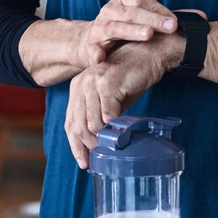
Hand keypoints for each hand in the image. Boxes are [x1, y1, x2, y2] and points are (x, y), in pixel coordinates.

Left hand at [65, 32, 184, 168]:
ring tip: (112, 146)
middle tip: (99, 158)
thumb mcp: (110, 100)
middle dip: (88, 145)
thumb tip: (98, 144)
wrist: (147, 55)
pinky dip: (113, 125)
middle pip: (78, 124)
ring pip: (91, 122)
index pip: (70, 122)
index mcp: (77, 88)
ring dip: (102, 137)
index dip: (75, 145)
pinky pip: (108, 113)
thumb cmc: (130, 78)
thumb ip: (100, 117)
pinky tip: (119, 132)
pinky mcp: (107, 83)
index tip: (84, 162)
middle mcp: (80, 84)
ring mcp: (92, 82)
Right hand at [75, 0, 177, 65]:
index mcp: (122, 0)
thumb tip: (190, 20)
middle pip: (132, 13)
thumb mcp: (138, 16)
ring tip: (148, 35)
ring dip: (132, 31)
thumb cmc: (124, 27)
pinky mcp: (91, 45)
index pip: (141, 0)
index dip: (159, 9)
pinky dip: (96, 52)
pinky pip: (93, 49)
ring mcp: (100, 27)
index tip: (174, 21)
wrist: (92, 39)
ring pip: (116, 28)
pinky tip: (101, 57)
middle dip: (152, 20)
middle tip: (170, 27)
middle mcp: (110, 11)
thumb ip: (158, 17)